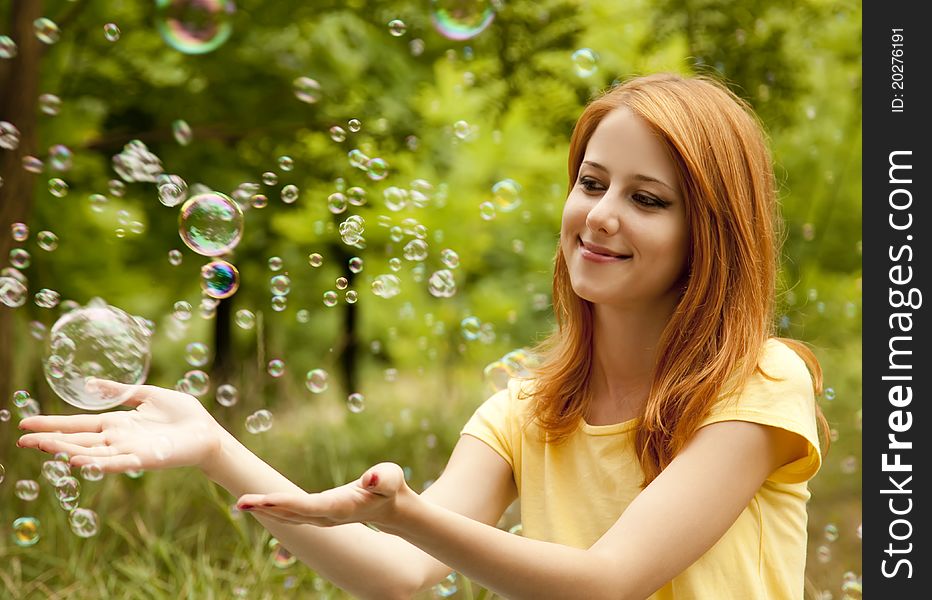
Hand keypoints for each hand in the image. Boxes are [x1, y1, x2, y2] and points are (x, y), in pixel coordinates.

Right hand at [17, 379, 222, 472]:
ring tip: (44, 448)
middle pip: (78, 441)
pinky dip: (98, 463)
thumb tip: (90, 383)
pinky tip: (79, 462)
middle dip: (50, 441)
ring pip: (92, 454)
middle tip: (22, 442)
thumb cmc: (182, 415)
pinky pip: (118, 463)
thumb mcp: (148, 396)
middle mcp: (118, 440)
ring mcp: (129, 451)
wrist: (207, 432)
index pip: (78, 425)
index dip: (53, 424)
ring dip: (68, 452)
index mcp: (117, 424)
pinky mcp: (145, 459)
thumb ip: (120, 392)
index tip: (26, 424)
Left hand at [236, 462, 411, 530]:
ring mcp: (321, 519)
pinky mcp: (318, 515)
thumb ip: (384, 478)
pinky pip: (291, 515)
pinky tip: (259, 505)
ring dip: (265, 510)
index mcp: (340, 508)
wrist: (393, 509)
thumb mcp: (392, 477)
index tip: (263, 500)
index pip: (308, 506)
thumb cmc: (390, 488)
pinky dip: (273, 510)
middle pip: (291, 514)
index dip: (285, 503)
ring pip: (288, 517)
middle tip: (240, 501)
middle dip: (266, 508)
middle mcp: (327, 517)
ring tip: (242, 502)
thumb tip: (371, 478)